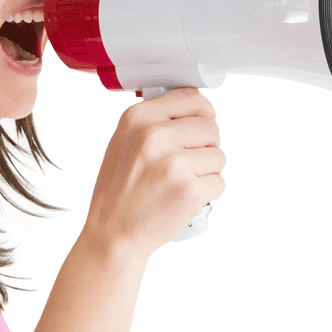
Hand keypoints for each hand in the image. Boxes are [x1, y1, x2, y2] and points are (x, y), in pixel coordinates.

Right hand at [82, 87, 226, 256]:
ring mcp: (174, 164)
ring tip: (180, 184)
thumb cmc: (119, 192)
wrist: (112, 233)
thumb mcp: (123, 144)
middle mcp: (154, 137)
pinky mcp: (189, 190)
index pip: (192, 98)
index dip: (201, 114)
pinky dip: (206, 194)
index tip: (199, 125)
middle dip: (205, 147)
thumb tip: (194, 111)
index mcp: (137, 120)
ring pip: (218, 156)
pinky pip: (218, 183)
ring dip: (206, 172)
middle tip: (186, 164)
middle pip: (210, 127)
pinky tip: (183, 199)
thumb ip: (155, 123)